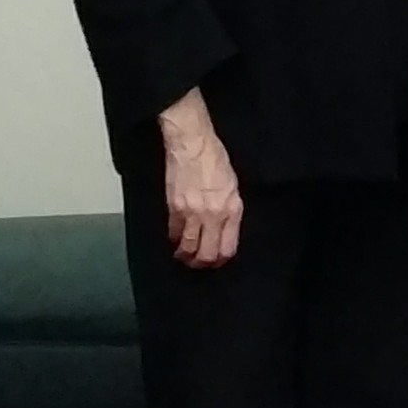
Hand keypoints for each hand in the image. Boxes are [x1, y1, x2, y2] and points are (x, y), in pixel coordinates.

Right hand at [159, 90, 242, 267]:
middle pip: (207, 253)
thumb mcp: (233, 186)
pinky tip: (176, 241)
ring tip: (185, 256)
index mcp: (231, 209)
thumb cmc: (214, 159)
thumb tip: (225, 231)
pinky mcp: (174, 207)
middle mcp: (213, 214)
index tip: (217, 261)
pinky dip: (174, 241)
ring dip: (186, 256)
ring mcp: (192, 212)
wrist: (192, 143)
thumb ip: (230, 211)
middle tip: (200, 263)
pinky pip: (173, 233)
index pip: (228, 247)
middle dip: (203, 263)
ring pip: (188, 248)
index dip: (221, 260)